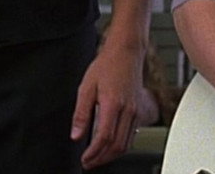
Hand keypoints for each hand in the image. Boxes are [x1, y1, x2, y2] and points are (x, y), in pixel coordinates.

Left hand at [71, 44, 142, 169]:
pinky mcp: (138, 111)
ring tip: (98, 158)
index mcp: (113, 104)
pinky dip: (121, 146)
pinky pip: (132, 135)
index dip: (93, 153)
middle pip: (117, 146)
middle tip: (89, 163)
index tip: (84, 159)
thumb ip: (81, 113)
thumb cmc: (107, 65)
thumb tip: (76, 134)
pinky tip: (111, 146)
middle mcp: (128, 110)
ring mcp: (135, 111)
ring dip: (111, 155)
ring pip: (126, 143)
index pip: (104, 138)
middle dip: (102, 159)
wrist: (126, 52)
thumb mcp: (86, 87)